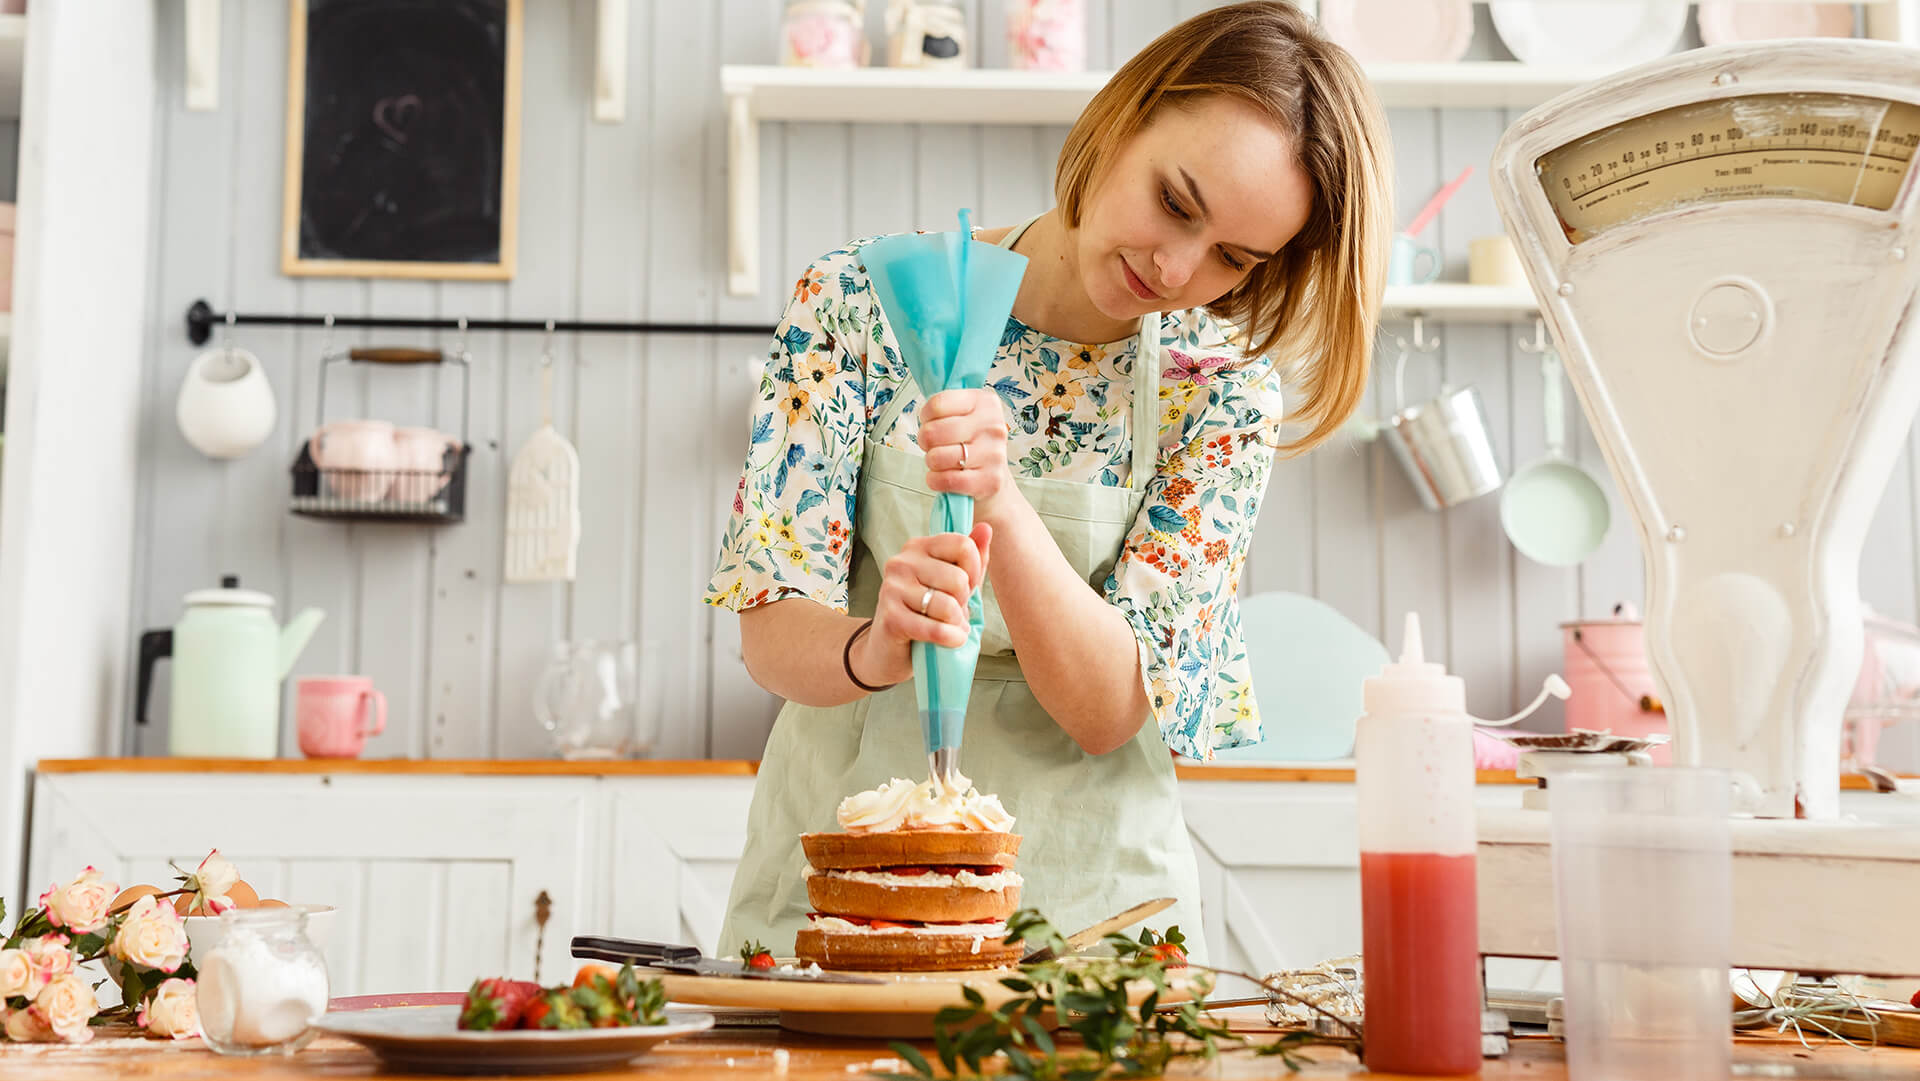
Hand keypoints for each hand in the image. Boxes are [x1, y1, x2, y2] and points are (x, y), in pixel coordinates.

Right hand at [854, 524, 992, 683]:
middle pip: (958, 578)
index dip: (975, 570)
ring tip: (949, 626)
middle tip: (953, 612)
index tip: (968, 587)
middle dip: (964, 601)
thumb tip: (986, 528)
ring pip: (948, 606)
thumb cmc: (925, 612)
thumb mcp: (952, 582)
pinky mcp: (891, 618)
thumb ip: (970, 556)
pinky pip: (936, 629)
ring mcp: (892, 589)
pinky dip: (951, 638)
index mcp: (918, 547)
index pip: (963, 545)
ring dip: (957, 623)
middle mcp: (901, 562)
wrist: (888, 649)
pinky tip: (950, 640)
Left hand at [918, 389, 1014, 520]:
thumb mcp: (965, 414)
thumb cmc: (973, 441)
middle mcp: (992, 426)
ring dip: (931, 462)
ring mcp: (993, 454)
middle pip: (933, 432)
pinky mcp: (990, 480)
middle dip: (924, 441)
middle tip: (931, 445)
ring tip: (940, 461)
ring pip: (938, 458)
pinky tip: (941, 476)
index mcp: (985, 403)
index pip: (938, 404)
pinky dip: (936, 480)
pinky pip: (947, 480)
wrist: (994, 473)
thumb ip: (945, 407)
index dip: (925, 416)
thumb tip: (924, 415)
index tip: (930, 422)